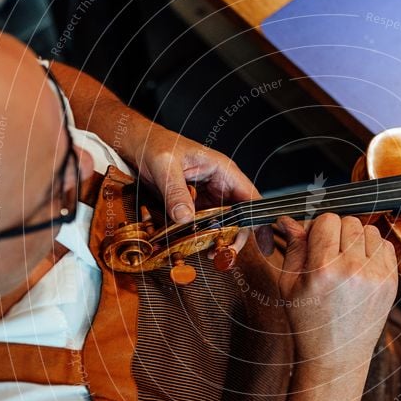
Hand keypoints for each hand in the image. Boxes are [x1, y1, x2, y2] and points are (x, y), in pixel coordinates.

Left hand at [129, 127, 262, 252]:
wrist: (140, 146)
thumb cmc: (156, 145)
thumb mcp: (165, 166)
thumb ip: (175, 192)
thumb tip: (185, 219)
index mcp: (224, 170)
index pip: (250, 198)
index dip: (258, 220)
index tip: (259, 241)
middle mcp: (221, 184)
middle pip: (241, 215)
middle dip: (238, 236)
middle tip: (228, 254)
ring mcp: (210, 196)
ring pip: (225, 222)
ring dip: (221, 239)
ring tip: (213, 255)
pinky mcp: (197, 205)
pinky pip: (207, 224)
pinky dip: (204, 237)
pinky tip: (199, 247)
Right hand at [276, 214, 397, 373]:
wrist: (336, 356)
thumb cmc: (308, 321)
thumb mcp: (288, 285)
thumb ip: (293, 247)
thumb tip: (289, 219)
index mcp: (324, 270)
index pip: (327, 220)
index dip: (318, 227)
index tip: (315, 241)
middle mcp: (353, 270)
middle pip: (349, 222)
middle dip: (337, 232)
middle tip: (329, 252)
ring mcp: (376, 276)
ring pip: (369, 230)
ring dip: (357, 239)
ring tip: (346, 260)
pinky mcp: (391, 282)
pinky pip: (386, 246)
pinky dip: (373, 250)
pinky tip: (361, 267)